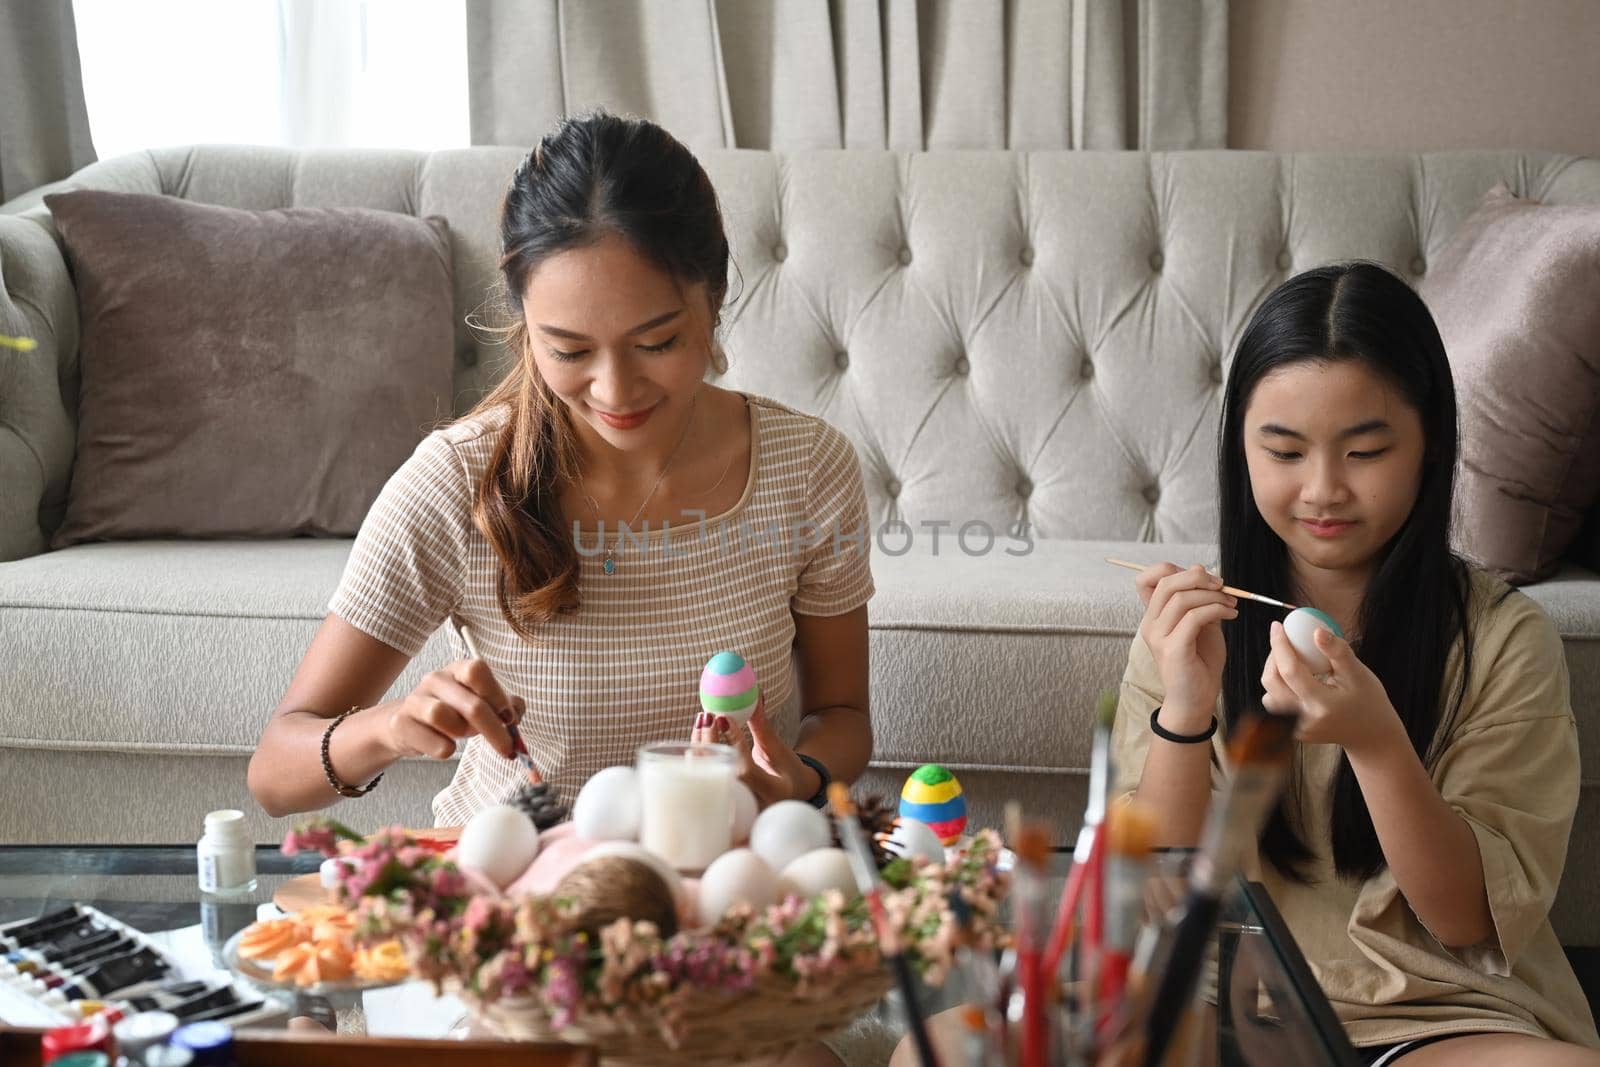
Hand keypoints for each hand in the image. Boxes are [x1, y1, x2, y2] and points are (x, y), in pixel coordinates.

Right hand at [386, 658, 526, 761]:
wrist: (407, 726)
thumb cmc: (452, 713)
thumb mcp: (479, 704)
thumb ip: (505, 706)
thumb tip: (517, 712)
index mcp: (458, 669)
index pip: (477, 671)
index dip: (497, 695)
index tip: (510, 719)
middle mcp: (435, 679)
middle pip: (470, 703)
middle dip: (494, 730)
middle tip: (508, 750)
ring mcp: (415, 700)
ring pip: (442, 715)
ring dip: (461, 732)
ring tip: (462, 736)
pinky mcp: (400, 724)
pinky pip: (432, 742)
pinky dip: (445, 749)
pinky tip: (445, 746)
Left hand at [691, 696, 819, 806]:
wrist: (788, 792)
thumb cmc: (787, 770)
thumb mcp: (778, 748)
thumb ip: (762, 726)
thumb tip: (754, 695)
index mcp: (773, 792)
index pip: (746, 769)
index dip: (733, 742)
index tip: (724, 718)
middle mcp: (752, 803)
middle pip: (721, 775)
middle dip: (709, 744)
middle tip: (707, 716)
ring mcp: (737, 806)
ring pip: (708, 778)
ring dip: (700, 747)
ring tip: (701, 720)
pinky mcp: (723, 800)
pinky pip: (705, 778)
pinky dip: (699, 756)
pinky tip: (698, 736)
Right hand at [1135, 563, 1237, 725]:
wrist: (1196, 698)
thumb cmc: (1199, 662)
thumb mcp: (1201, 622)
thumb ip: (1198, 598)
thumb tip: (1198, 568)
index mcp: (1153, 615)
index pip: (1146, 578)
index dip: (1172, 569)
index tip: (1200, 578)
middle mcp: (1150, 624)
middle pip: (1167, 582)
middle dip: (1199, 578)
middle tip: (1222, 587)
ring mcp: (1158, 637)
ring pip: (1182, 598)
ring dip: (1213, 596)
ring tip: (1231, 605)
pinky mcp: (1173, 649)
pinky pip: (1194, 617)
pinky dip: (1217, 610)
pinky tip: (1230, 616)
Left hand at [1262, 621, 1402, 754]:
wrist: (1371, 734)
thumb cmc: (1368, 701)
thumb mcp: (1358, 673)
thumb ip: (1338, 651)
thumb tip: (1317, 631)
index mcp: (1321, 705)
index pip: (1289, 671)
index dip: (1280, 645)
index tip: (1277, 626)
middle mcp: (1303, 719)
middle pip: (1272, 681)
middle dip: (1273, 656)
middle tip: (1283, 639)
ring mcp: (1296, 728)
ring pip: (1268, 694)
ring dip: (1274, 672)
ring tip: (1292, 659)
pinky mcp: (1293, 731)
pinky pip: (1275, 704)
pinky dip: (1279, 686)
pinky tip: (1295, 677)